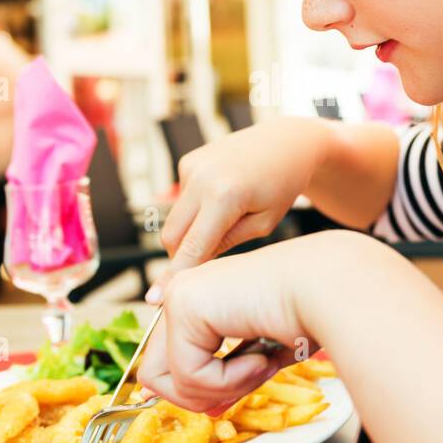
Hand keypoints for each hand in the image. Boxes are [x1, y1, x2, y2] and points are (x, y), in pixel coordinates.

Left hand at [137, 233, 336, 412]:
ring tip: (258, 364)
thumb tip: (206, 408)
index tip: (239, 385)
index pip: (168, 360)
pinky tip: (259, 356)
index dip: (198, 389)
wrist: (327, 290)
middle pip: (155, 375)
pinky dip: (229, 381)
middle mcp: (183, 292)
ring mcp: (178, 296)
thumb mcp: (257, 354)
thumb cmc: (307, 314)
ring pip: (167, 381)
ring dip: (219, 389)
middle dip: (203, 394)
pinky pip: (189, 375)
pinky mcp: (183, 306)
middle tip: (249, 379)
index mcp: (199, 299)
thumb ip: (226, 375)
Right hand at [146, 117, 331, 300]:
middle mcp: (201, 178)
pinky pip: (182, 200)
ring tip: (227, 222)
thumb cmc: (281, 188)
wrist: (287, 142)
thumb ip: (224, 246)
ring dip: (191, 231)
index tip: (155, 300)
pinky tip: (223, 198)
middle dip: (183, 255)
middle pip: (172, 236)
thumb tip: (190, 269)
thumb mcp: (262, 224)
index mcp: (225, 196)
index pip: (191, 248)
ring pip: (174, 220)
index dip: (173, 277)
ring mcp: (191, 166)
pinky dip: (196, 209)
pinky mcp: (188, 161)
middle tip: (208, 263)